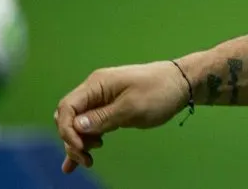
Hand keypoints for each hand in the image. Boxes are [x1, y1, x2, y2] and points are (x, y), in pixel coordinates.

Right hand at [54, 60, 190, 173]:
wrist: (181, 83)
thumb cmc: (159, 92)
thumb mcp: (132, 107)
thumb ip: (103, 118)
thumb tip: (76, 126)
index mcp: (97, 84)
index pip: (67, 107)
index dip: (67, 129)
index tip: (81, 147)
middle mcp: (95, 91)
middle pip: (69, 117)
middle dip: (72, 139)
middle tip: (89, 156)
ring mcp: (102, 100)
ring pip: (78, 125)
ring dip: (78, 143)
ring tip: (89, 161)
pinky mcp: (110, 109)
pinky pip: (90, 127)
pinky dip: (83, 142)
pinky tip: (75, 163)